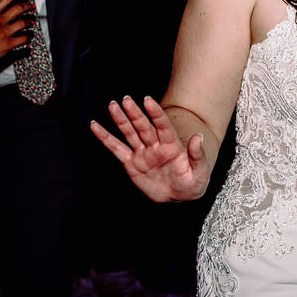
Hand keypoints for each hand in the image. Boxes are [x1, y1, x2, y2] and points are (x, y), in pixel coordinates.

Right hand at [0, 0, 35, 68]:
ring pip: (23, 22)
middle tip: (30, 7)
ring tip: (31, 22)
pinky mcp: (8, 44)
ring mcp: (4, 32)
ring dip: (30, 22)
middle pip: (18, 8)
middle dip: (27, 6)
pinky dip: (28, 37)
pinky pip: (23, 38)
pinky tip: (29, 38)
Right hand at [91, 95, 207, 202]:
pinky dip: (105, 138)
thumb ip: (198, 155)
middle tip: (126, 100)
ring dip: (121, 120)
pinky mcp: (131, 163)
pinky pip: (116, 149)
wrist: (179, 196)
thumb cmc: (192, 184)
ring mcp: (142, 153)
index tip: (148, 100)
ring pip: (129, 133)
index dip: (156, 113)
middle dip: (135, 113)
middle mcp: (155, 146)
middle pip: (143, 126)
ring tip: (112, 106)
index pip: (163, 126)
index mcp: (172, 146)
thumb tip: (198, 137)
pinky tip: (96, 127)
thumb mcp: (200, 172)